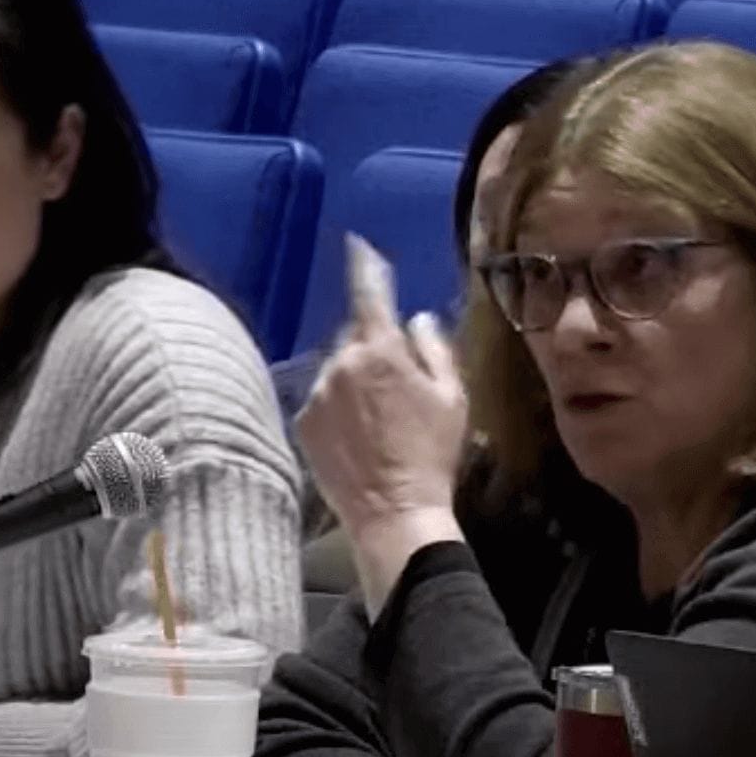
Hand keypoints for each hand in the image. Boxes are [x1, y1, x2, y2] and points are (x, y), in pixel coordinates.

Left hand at [298, 236, 468, 613]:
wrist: (394, 512)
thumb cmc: (432, 454)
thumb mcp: (452, 398)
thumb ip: (434, 349)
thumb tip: (416, 319)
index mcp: (383, 351)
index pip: (371, 294)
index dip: (365, 266)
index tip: (357, 244)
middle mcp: (343, 364)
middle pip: (355, 338)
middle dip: (372, 349)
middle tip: (396, 387)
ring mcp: (318, 394)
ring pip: (337, 370)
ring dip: (353, 380)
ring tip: (377, 422)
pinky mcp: (304, 422)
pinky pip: (322, 399)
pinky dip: (337, 406)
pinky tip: (357, 437)